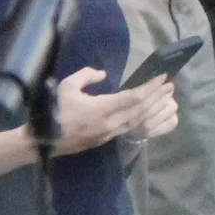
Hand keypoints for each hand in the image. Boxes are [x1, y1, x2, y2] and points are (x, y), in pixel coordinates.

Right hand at [52, 65, 175, 154]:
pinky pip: (132, 129)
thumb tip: (102, 74)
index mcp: (102, 109)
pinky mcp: (107, 139)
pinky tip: (151, 113)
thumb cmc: (54, 111)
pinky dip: (145, 119)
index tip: (162, 77)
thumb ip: (86, 76)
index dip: (150, 87)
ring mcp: (110, 133)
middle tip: (170, 85)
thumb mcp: (67, 86)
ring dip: (154, 108)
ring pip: (139, 121)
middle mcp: (111, 123)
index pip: (134, 97)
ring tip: (166, 97)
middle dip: (158, 97)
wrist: (43, 140)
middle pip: (142, 110)